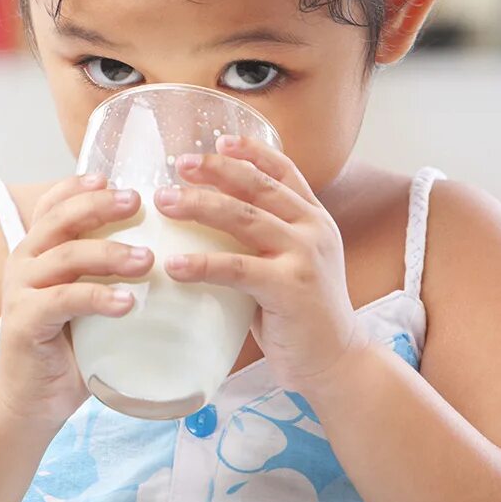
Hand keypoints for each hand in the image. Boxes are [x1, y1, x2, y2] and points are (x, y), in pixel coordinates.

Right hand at [0, 173, 153, 429]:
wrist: (33, 398)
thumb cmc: (70, 345)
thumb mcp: (87, 298)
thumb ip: (109, 273)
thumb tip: (173, 249)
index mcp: (38, 249)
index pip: (54, 203)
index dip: (81, 186)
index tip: (116, 177)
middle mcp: (25, 261)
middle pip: (60, 219)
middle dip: (100, 205)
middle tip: (140, 203)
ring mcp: (21, 290)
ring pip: (66, 256)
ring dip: (109, 252)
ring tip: (148, 259)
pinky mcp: (25, 322)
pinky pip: (63, 300)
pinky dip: (97, 297)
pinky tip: (127, 302)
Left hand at [153, 134, 367, 395]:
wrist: (336, 361)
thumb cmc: (300, 313)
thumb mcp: (290, 262)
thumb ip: (262, 238)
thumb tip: (206, 216)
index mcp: (314, 218)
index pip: (283, 171)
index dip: (251, 151)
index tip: (217, 140)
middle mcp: (313, 229)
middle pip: (257, 186)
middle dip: (215, 170)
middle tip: (177, 163)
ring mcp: (304, 256)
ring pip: (244, 218)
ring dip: (199, 205)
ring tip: (164, 202)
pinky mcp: (290, 288)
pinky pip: (238, 269)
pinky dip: (202, 263)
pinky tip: (173, 263)